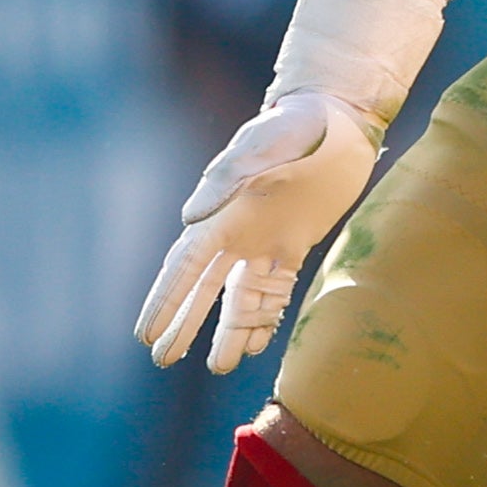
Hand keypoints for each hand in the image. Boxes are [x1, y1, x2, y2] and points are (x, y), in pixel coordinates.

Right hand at [136, 90, 387, 373]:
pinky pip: (274, 290)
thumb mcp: (265, 143)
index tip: (145, 332)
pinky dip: (264, 317)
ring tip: (217, 368)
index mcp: (221, 211)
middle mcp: (237, 230)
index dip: (164, 300)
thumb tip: (187, 217)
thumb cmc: (300, 124)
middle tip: (160, 359)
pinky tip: (255, 346)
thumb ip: (228, 176)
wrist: (341, 118)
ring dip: (228, 332)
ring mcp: (265, 239)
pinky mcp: (294, 243)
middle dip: (182, 323)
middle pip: (202, 287)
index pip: (184, 264)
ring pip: (239, 297)